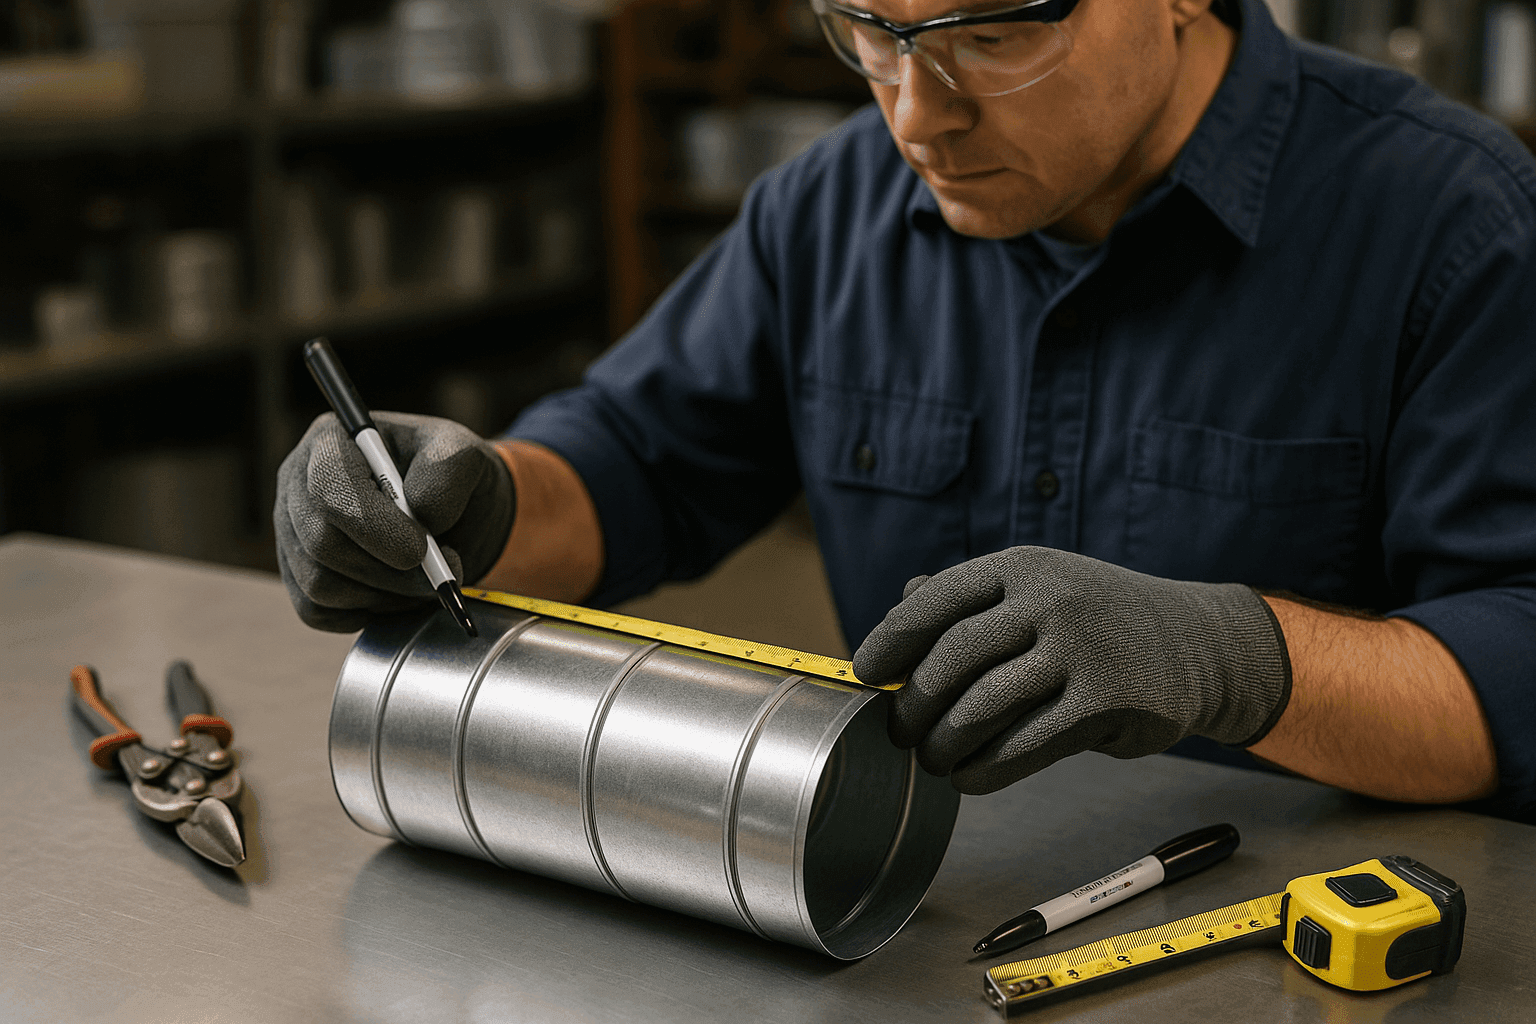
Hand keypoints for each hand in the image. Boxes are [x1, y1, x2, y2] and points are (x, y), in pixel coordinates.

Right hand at [275, 412, 514, 631]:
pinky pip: (318, 612)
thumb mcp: (465, 455)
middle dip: (388, 569)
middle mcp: (297, 485)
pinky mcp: (297, 575)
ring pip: (320, 585)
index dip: (373, 525)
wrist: (450, 512)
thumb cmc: (448, 476)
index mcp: (331, 442)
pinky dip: (366, 612)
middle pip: (321, 543)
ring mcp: (292, 533)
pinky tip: (398, 593)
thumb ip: (449, 470)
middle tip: (440, 573)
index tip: (421, 549)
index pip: (329, 487)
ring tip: (424, 579)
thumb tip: (421, 511)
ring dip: (385, 594)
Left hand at [852, 546, 1289, 793]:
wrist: (1198, 644)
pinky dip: (987, 768)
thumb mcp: (1040, 590)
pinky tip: (970, 777)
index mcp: (1022, 568)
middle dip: (914, 703)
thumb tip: (899, 610)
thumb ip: (974, 602)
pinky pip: (1026, 743)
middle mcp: (1049, 600)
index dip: (891, 639)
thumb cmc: (1100, 621)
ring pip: (983, 706)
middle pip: (951, 657)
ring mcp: (1081, 648)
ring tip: (934, 759)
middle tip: (900, 731)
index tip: (864, 672)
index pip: (936, 600)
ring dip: (945, 742)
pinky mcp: (1107, 700)